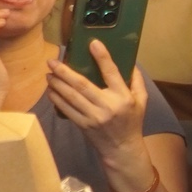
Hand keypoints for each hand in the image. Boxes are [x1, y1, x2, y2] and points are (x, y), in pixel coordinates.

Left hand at [46, 42, 150, 161]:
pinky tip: (51, 90)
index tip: (93, 43)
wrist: (122, 148)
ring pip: (70, 96)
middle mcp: (108, 106)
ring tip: (49, 74)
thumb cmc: (132, 122)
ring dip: (57, 84)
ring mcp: (93, 116)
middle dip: (64, 71)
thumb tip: (131, 62)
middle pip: (82, 85)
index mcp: (124, 98)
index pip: (112, 73)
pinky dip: (56, 98)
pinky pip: (65, 109)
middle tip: (52, 61)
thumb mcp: (142, 102)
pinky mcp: (83, 124)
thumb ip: (137, 82)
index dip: (102, 57)